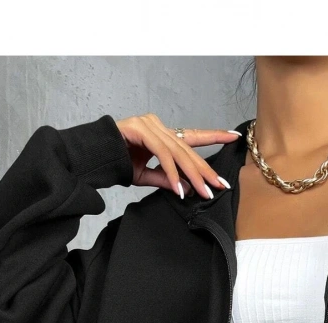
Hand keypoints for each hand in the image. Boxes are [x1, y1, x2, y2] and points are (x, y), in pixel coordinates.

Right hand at [115, 113, 240, 199]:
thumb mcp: (146, 175)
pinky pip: (162, 154)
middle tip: (220, 185)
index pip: (193, 136)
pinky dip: (171, 173)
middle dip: (205, 169)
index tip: (233, 137)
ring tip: (204, 191)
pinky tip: (179, 188)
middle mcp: (159, 126)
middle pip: (189, 149)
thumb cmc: (117, 163)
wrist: (93, 158)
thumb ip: (166, 179)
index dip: (214, 136)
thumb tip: (187, 188)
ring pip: (178, 152)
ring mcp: (150, 125)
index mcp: (162, 135)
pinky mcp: (140, 130)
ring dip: (192, 175)